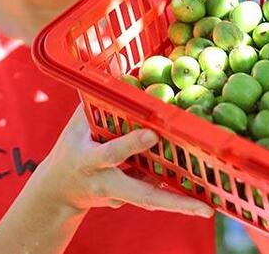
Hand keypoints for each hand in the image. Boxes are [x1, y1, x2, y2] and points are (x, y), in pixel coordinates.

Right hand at [33, 104, 213, 217]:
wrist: (58, 192)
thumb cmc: (71, 148)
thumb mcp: (76, 123)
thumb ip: (97, 98)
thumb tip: (118, 61)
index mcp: (90, 161)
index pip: (112, 152)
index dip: (131, 144)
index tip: (153, 133)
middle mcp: (107, 184)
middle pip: (142, 195)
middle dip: (172, 201)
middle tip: (202, 207)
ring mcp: (119, 198)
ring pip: (153, 200)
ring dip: (181, 205)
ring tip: (210, 206)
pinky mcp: (128, 202)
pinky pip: (153, 196)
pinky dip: (176, 197)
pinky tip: (203, 198)